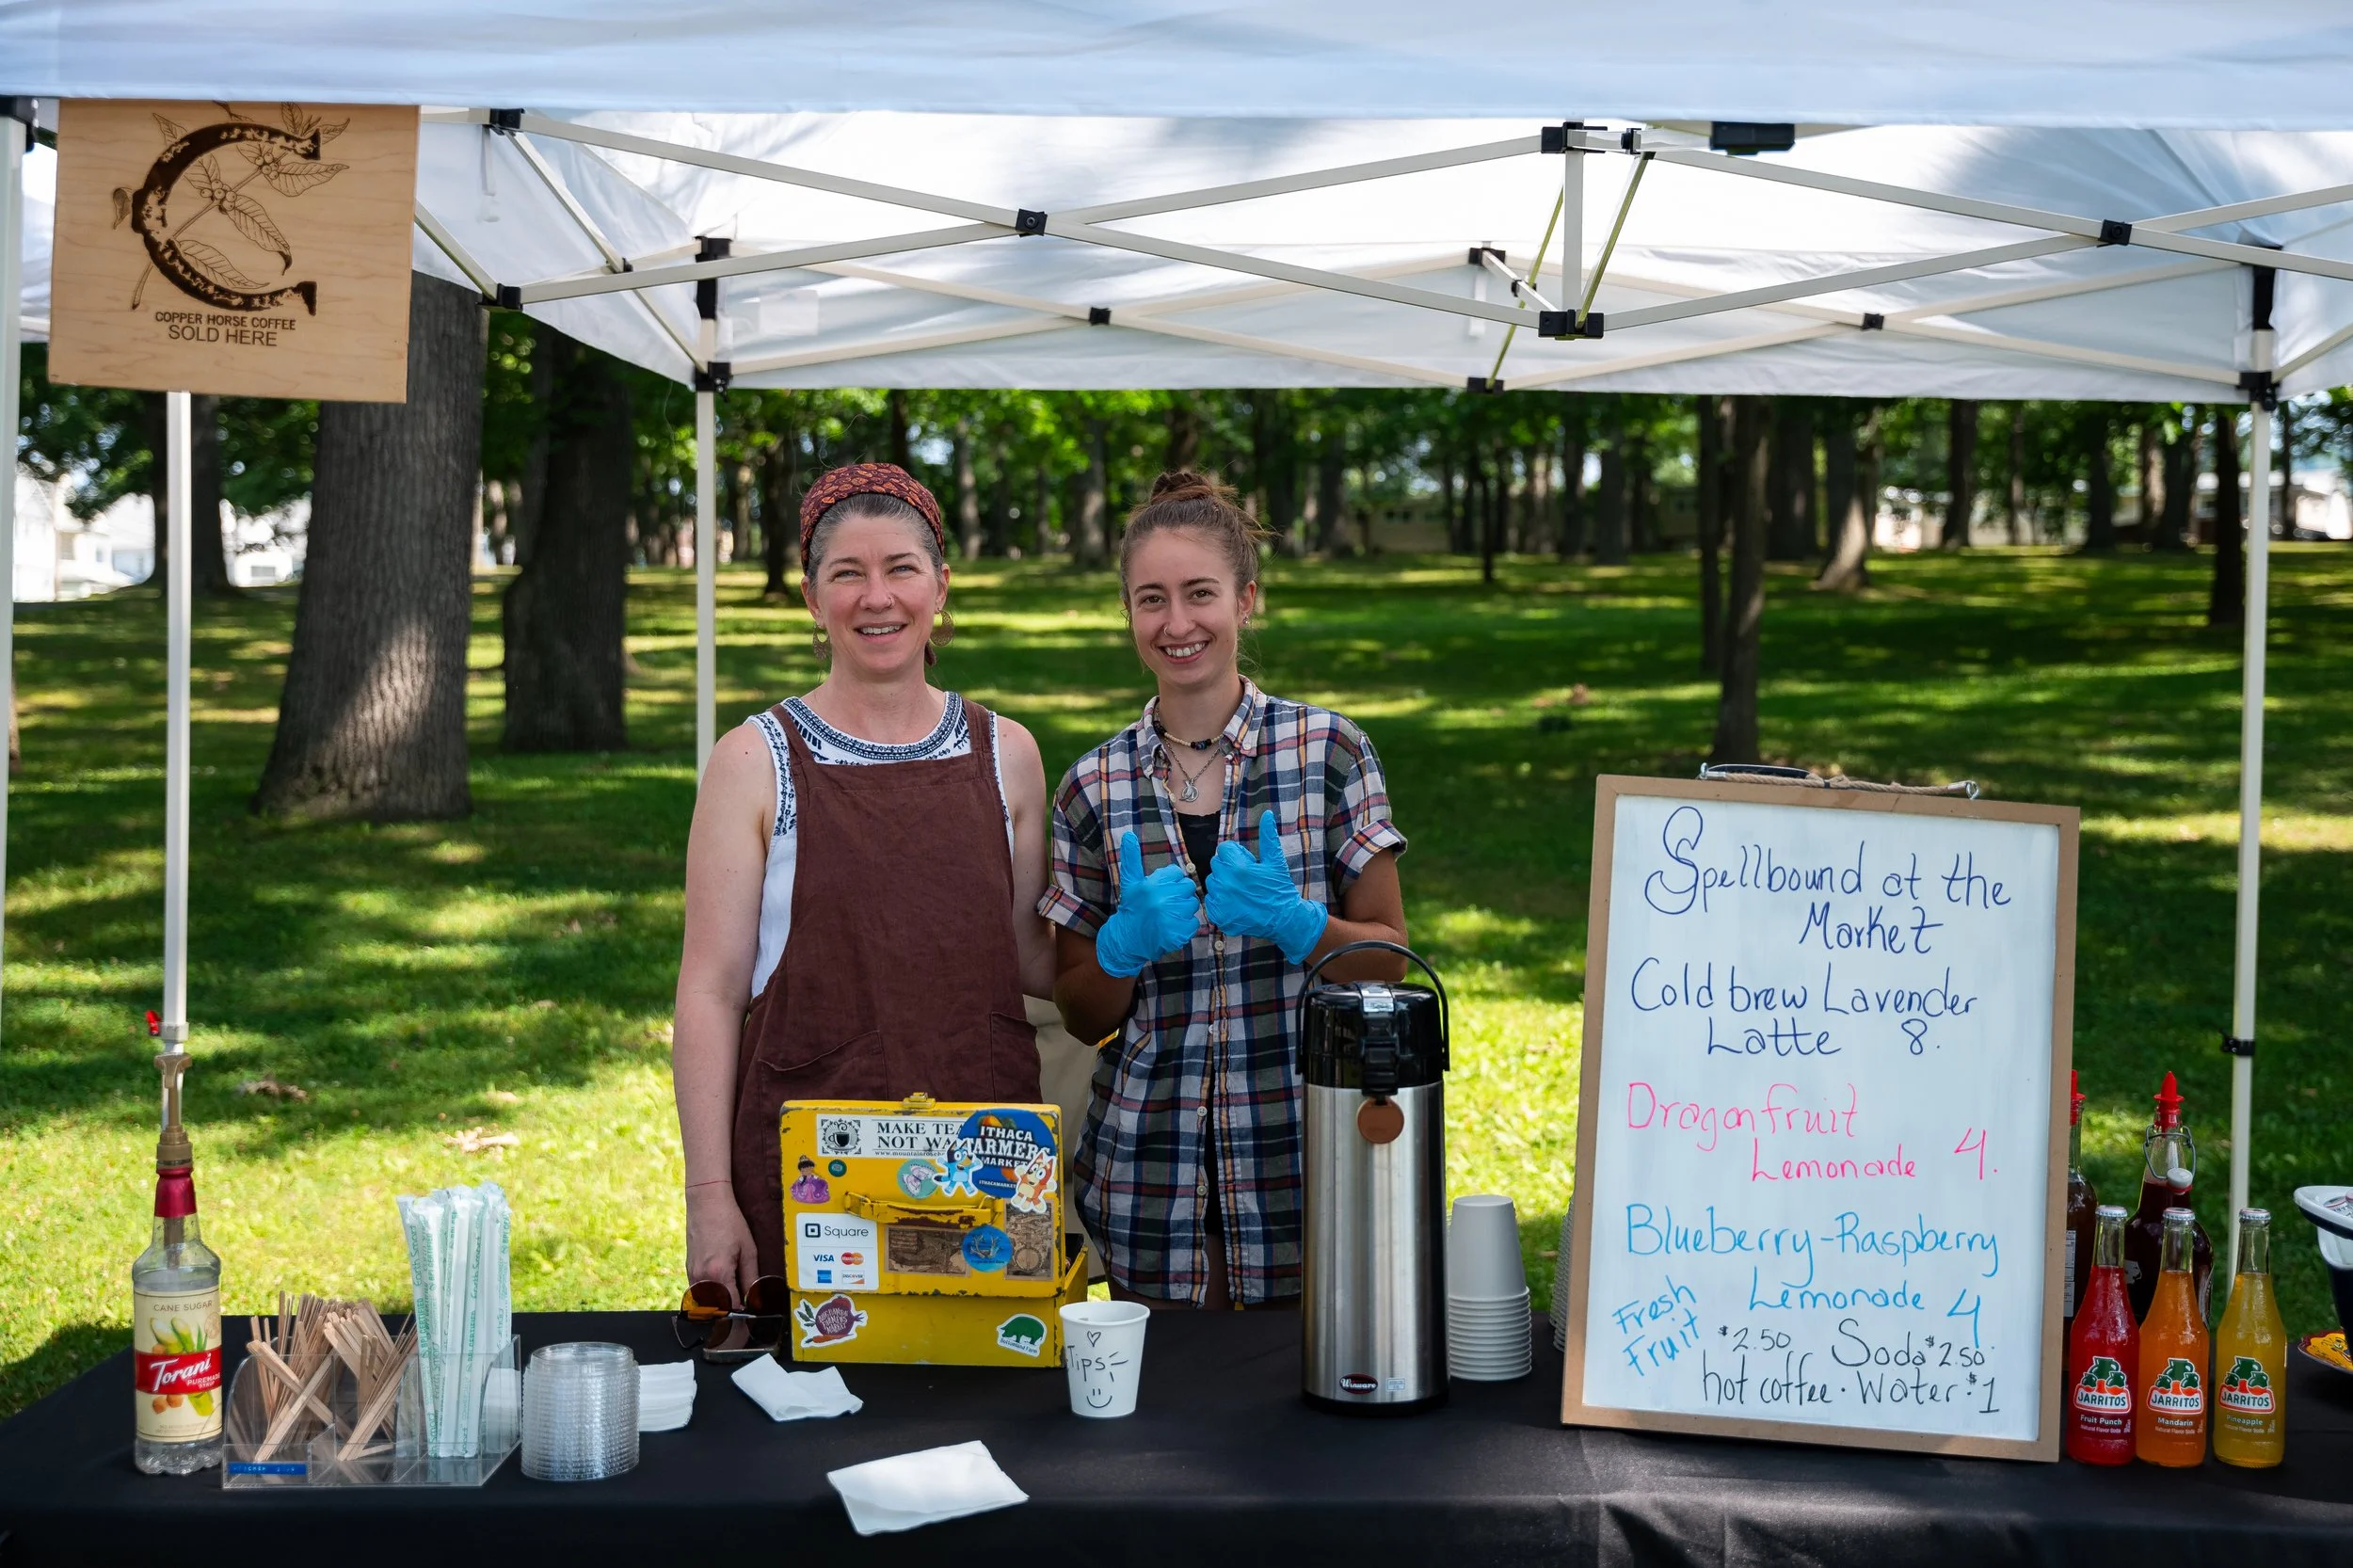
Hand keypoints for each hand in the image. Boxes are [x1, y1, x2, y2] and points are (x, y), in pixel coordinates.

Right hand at [685, 1182, 760, 1302]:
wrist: (706, 1203)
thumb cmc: (729, 1222)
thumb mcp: (748, 1250)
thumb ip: (751, 1277)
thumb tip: (754, 1298)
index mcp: (719, 1273)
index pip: (731, 1306)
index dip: (742, 1311)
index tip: (751, 1310)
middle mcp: (702, 1278)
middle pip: (716, 1308)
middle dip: (730, 1309)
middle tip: (743, 1304)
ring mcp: (692, 1274)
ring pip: (705, 1302)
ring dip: (719, 1303)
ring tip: (733, 1294)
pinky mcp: (688, 1270)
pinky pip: (698, 1291)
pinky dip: (709, 1294)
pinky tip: (721, 1285)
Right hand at [1093, 832, 1202, 976]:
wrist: (1127, 940)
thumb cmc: (1132, 907)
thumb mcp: (1129, 881)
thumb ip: (1131, 858)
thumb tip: (1128, 834)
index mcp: (1151, 884)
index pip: (1177, 873)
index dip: (1171, 882)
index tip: (1161, 891)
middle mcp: (1161, 899)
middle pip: (1188, 888)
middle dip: (1179, 895)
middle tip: (1165, 904)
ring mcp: (1170, 917)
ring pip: (1192, 905)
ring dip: (1183, 911)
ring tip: (1168, 916)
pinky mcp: (1177, 934)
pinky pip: (1194, 923)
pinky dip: (1185, 927)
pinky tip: (1172, 928)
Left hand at [1207, 810, 1327, 963]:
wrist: (1283, 918)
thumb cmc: (1280, 888)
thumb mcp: (1275, 861)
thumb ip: (1268, 836)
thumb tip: (1267, 814)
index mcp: (1238, 868)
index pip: (1223, 849)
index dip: (1236, 854)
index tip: (1247, 864)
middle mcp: (1226, 884)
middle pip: (1216, 864)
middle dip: (1229, 867)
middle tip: (1245, 878)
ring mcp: (1221, 901)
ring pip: (1212, 882)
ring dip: (1223, 884)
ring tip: (1241, 891)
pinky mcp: (1218, 915)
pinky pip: (1211, 900)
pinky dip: (1221, 901)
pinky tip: (1236, 903)